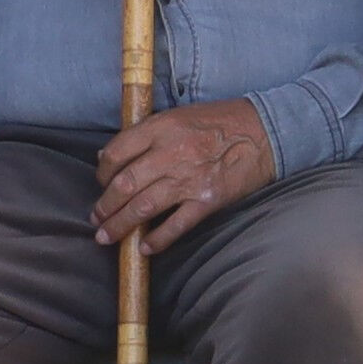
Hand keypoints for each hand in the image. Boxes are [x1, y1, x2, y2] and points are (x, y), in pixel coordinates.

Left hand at [93, 98, 276, 252]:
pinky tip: (145, 248)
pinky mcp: (207, 200)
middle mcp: (171, 154)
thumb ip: (145, 133)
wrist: (265, 132)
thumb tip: (109, 155)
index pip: (117, 153)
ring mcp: (189, 179)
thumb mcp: (179, 115)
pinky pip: (175, 226)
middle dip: (105, 206)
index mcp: (162, 128)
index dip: (102, 172)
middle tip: (96, 218)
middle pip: (125, 185)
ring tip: (106, 237)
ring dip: (120, 226)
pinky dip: (157, 240)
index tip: (100, 182)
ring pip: (143, 208)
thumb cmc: (221, 121)